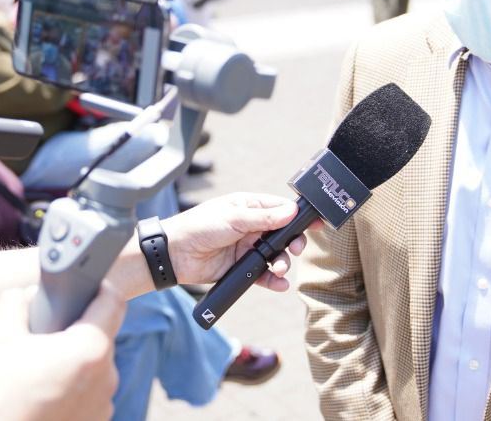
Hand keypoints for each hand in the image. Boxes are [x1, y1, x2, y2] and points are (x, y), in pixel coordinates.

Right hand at [0, 283, 124, 420]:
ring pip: (93, 365)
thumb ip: (15, 302)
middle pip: (100, 335)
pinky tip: (42, 395)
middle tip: (42, 335)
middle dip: (74, 329)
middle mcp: (106, 376)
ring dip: (71, 361)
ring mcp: (103, 403)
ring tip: (36, 371)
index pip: (113, 300)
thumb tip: (28, 294)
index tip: (81, 288)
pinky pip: (89, 392)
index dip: (98, 287)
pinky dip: (71, 388)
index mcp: (90, 349)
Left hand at [161, 193, 318, 291]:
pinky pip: (263, 275)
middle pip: (283, 235)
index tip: (315, 223)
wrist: (175, 254)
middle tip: (296, 249)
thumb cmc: (200, 226)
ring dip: (283, 263)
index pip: (281, 209)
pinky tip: (279, 284)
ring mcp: (247, 248)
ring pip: (276, 256)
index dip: (298, 216)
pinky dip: (274, 280)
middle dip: (293, 243)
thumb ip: (263, 218)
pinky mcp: (241, 268)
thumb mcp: (234, 218)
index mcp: (249, 208)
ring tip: (279, 269)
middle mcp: (251, 227)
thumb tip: (291, 210)